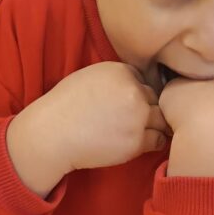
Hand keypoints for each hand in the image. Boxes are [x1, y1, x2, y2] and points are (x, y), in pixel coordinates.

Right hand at [7, 62, 169, 196]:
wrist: (52, 134)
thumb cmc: (65, 106)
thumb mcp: (89, 76)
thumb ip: (115, 77)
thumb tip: (134, 84)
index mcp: (121, 72)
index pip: (143, 80)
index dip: (135, 93)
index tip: (124, 104)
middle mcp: (133, 91)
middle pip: (154, 99)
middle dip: (145, 108)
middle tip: (131, 120)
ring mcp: (138, 117)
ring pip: (161, 119)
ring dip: (153, 125)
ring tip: (138, 131)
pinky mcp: (137, 141)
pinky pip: (158, 140)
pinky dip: (152, 142)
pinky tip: (138, 142)